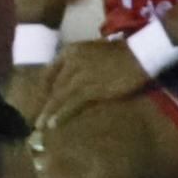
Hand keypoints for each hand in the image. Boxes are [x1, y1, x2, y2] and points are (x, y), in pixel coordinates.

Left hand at [32, 37, 155, 127]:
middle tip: (37, 117)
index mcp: (70, 51)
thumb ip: (79, 65)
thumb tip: (69, 83)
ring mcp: (80, 75)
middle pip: (52, 86)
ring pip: (58, 96)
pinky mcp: (90, 88)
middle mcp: (71, 61)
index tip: (38, 102)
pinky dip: (61, 115)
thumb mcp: (94, 53)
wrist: (140, 55)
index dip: (42, 89)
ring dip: (48, 112)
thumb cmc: (121, 54)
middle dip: (44, 103)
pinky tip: (54, 124)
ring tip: (40, 126)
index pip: (49, 72)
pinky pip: (71, 104)